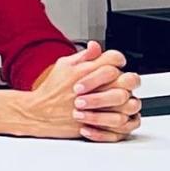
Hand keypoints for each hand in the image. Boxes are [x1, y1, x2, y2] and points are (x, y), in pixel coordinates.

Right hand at [15, 42, 140, 141]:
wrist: (38, 112)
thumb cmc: (51, 89)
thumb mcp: (63, 65)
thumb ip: (83, 56)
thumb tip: (96, 46)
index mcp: (86, 70)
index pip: (114, 58)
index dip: (118, 59)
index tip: (116, 63)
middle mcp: (95, 88)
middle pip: (128, 80)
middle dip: (129, 80)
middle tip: (123, 83)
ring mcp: (98, 107)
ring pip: (131, 103)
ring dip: (129, 101)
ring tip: (123, 101)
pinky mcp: (98, 124)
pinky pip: (124, 123)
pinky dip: (126, 119)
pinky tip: (119, 114)